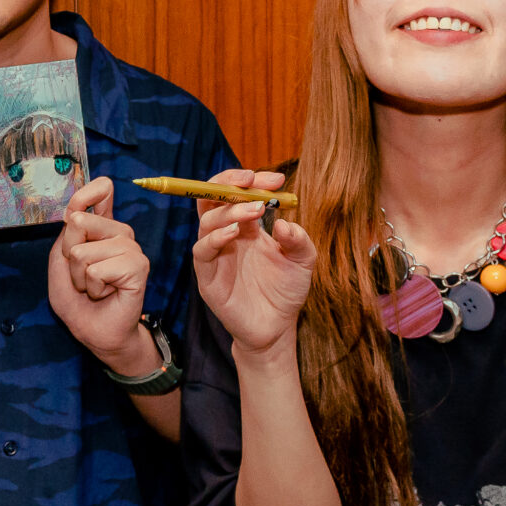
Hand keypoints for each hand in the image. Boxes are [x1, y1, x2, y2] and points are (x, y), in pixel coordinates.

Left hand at [48, 178, 153, 369]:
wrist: (99, 334)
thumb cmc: (80, 303)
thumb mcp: (59, 267)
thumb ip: (65, 237)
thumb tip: (77, 211)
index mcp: (101, 230)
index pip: (99, 194)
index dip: (87, 191)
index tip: (84, 200)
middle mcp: (119, 233)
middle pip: (78, 221)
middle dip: (69, 256)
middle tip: (83, 277)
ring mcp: (131, 248)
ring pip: (84, 252)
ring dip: (81, 278)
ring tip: (95, 288)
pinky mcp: (138, 266)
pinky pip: (97, 270)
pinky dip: (93, 288)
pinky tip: (107, 294)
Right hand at [189, 170, 317, 356]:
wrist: (276, 327)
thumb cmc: (286, 290)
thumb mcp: (303, 260)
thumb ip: (299, 239)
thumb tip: (284, 222)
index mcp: (246, 226)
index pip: (237, 192)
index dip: (252, 180)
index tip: (277, 179)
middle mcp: (226, 236)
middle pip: (213, 198)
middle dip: (228, 182)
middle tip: (251, 179)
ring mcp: (215, 255)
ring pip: (207, 221)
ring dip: (229, 211)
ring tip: (254, 209)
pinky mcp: (208, 277)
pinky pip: (202, 251)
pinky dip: (215, 238)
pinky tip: (234, 233)